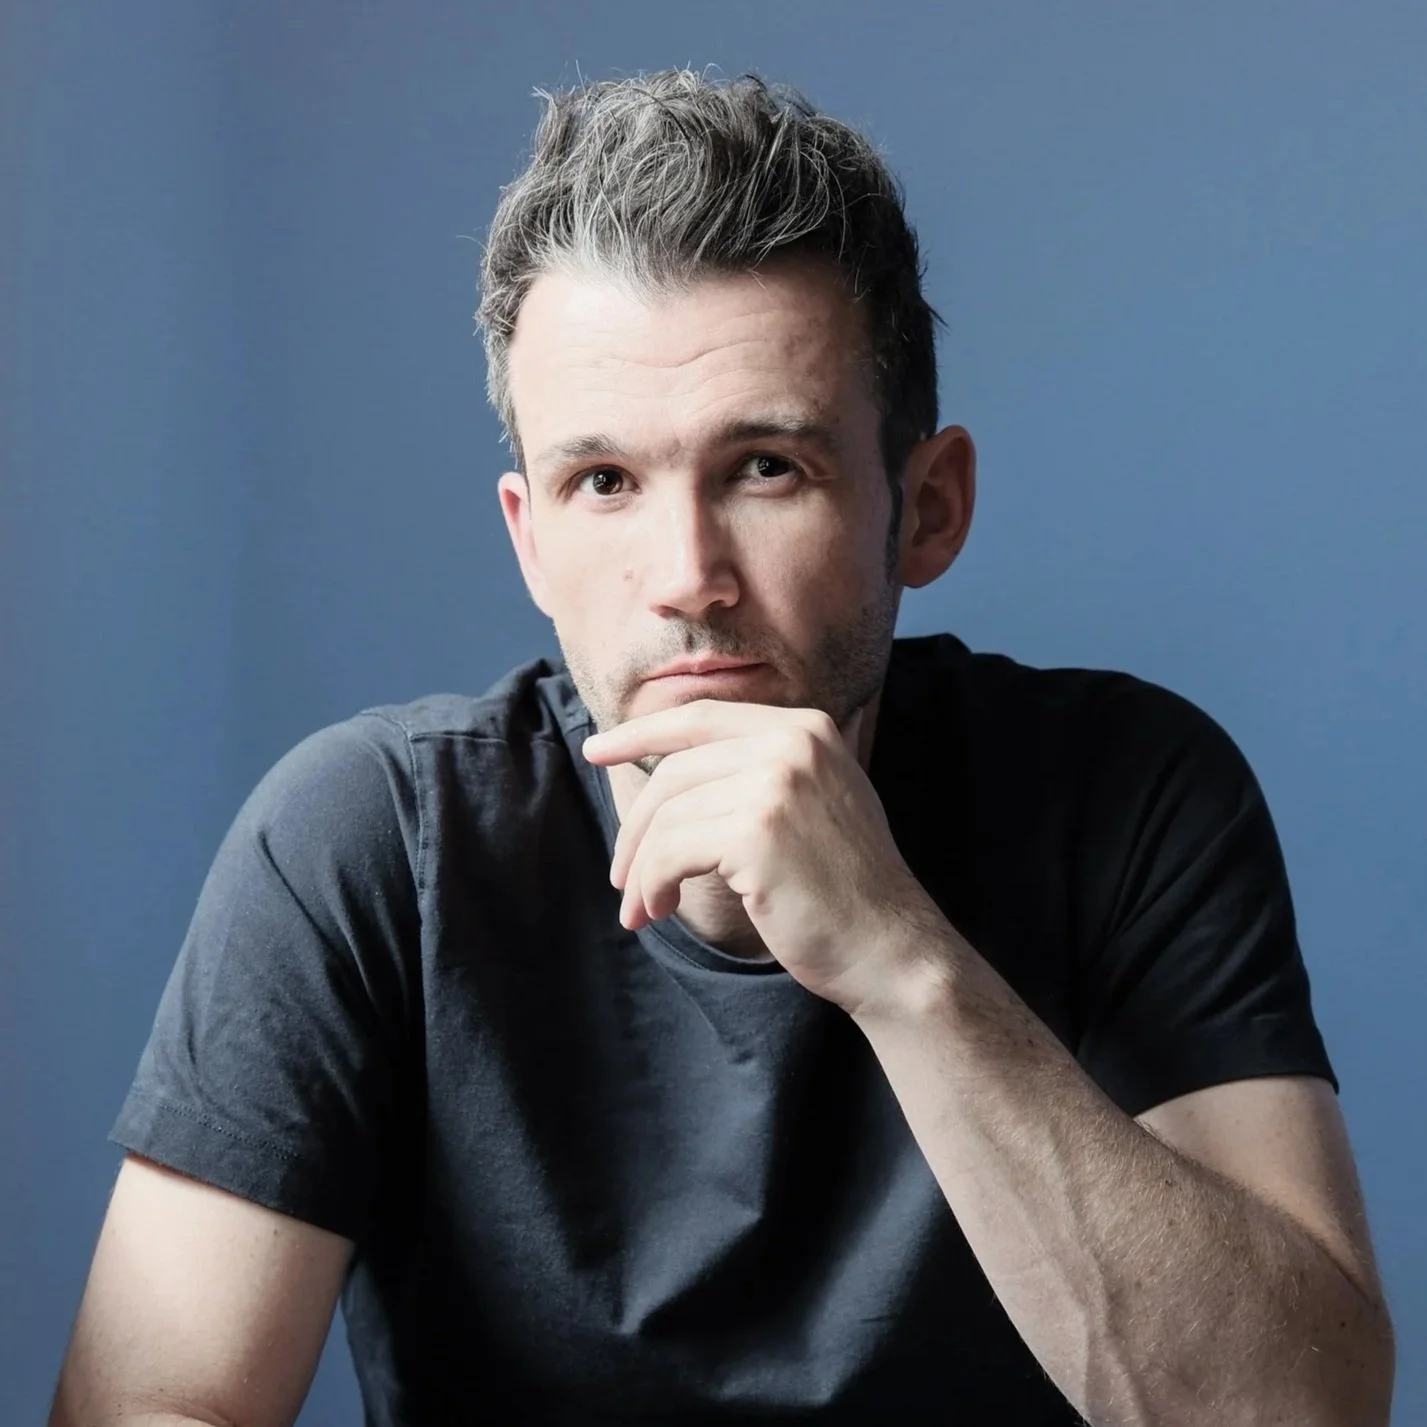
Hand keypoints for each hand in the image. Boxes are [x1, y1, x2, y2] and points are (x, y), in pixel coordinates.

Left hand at [581, 699, 948, 1015]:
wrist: (892, 950)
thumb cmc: (843, 891)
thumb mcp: (811, 804)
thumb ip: (757, 772)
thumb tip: (667, 772)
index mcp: (805, 728)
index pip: (700, 718)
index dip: (640, 733)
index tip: (597, 751)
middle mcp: (793, 743)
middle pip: (675, 771)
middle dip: (637, 828)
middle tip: (621, 877)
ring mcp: (777, 783)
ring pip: (668, 817)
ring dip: (642, 869)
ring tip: (643, 907)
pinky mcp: (757, 831)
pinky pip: (671, 852)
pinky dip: (653, 885)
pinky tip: (662, 910)